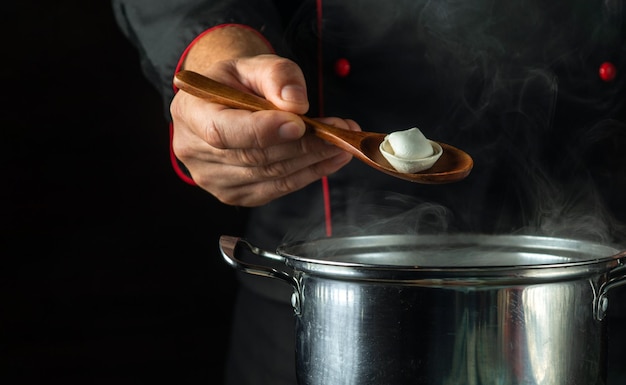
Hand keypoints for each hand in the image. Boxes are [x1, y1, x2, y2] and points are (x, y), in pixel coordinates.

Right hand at [170, 54, 358, 205]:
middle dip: (304, 145)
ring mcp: (214, 180)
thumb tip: (295, 103)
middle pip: (255, 157)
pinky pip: (278, 188)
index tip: (301, 124)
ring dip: (313, 161)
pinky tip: (330, 159)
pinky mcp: (236, 195)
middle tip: (340, 131)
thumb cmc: (240, 82)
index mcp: (190, 112)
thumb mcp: (255, 63)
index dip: (263, 131)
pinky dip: (309, 174)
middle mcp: (194, 151)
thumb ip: (276, 75)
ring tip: (343, 143)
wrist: (227, 102)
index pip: (223, 131)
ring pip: (271, 175)